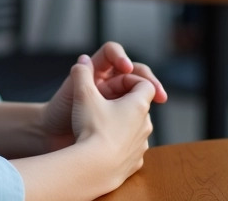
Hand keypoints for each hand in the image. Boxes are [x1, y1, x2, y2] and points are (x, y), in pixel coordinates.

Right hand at [38, 42, 166, 150]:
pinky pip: (130, 147)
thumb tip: (82, 60)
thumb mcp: (83, 95)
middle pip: (140, 106)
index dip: (129, 80)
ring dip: (122, 123)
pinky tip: (102, 145)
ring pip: (136, 127)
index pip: (144, 84)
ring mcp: (142, 145)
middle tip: (102, 103)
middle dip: (123, 101)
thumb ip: (82, 74)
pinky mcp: (135, 162)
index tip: (111, 85)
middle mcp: (145, 125)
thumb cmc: (91, 129)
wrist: (94, 168)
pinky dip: (120, 143)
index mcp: (138, 105)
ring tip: (100, 125)